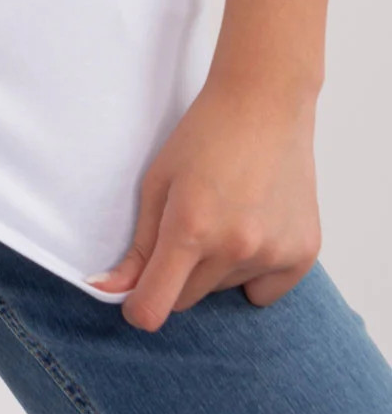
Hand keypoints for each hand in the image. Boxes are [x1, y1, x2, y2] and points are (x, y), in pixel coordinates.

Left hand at [86, 71, 322, 330]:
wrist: (265, 104)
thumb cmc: (202, 137)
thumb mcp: (156, 183)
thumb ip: (137, 246)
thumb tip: (110, 289)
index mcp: (190, 228)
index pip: (157, 306)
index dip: (139, 309)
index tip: (135, 299)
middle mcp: (234, 246)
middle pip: (189, 299)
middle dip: (176, 277)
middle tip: (185, 230)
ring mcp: (274, 252)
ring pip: (225, 290)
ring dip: (215, 268)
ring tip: (224, 214)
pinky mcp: (304, 253)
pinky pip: (265, 290)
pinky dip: (254, 271)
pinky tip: (255, 226)